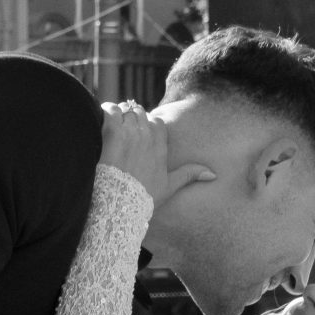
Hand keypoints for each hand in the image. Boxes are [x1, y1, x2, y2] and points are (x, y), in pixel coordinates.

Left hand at [100, 102, 214, 209]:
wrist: (121, 204)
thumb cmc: (144, 197)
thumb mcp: (170, 186)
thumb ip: (190, 174)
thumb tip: (213, 173)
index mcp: (160, 145)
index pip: (156, 122)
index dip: (146, 124)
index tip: (137, 133)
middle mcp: (147, 135)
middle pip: (139, 113)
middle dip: (130, 118)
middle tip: (121, 129)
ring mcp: (130, 133)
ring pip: (125, 110)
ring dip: (117, 115)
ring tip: (110, 125)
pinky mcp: (112, 133)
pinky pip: (110, 111)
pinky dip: (106, 112)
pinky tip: (101, 121)